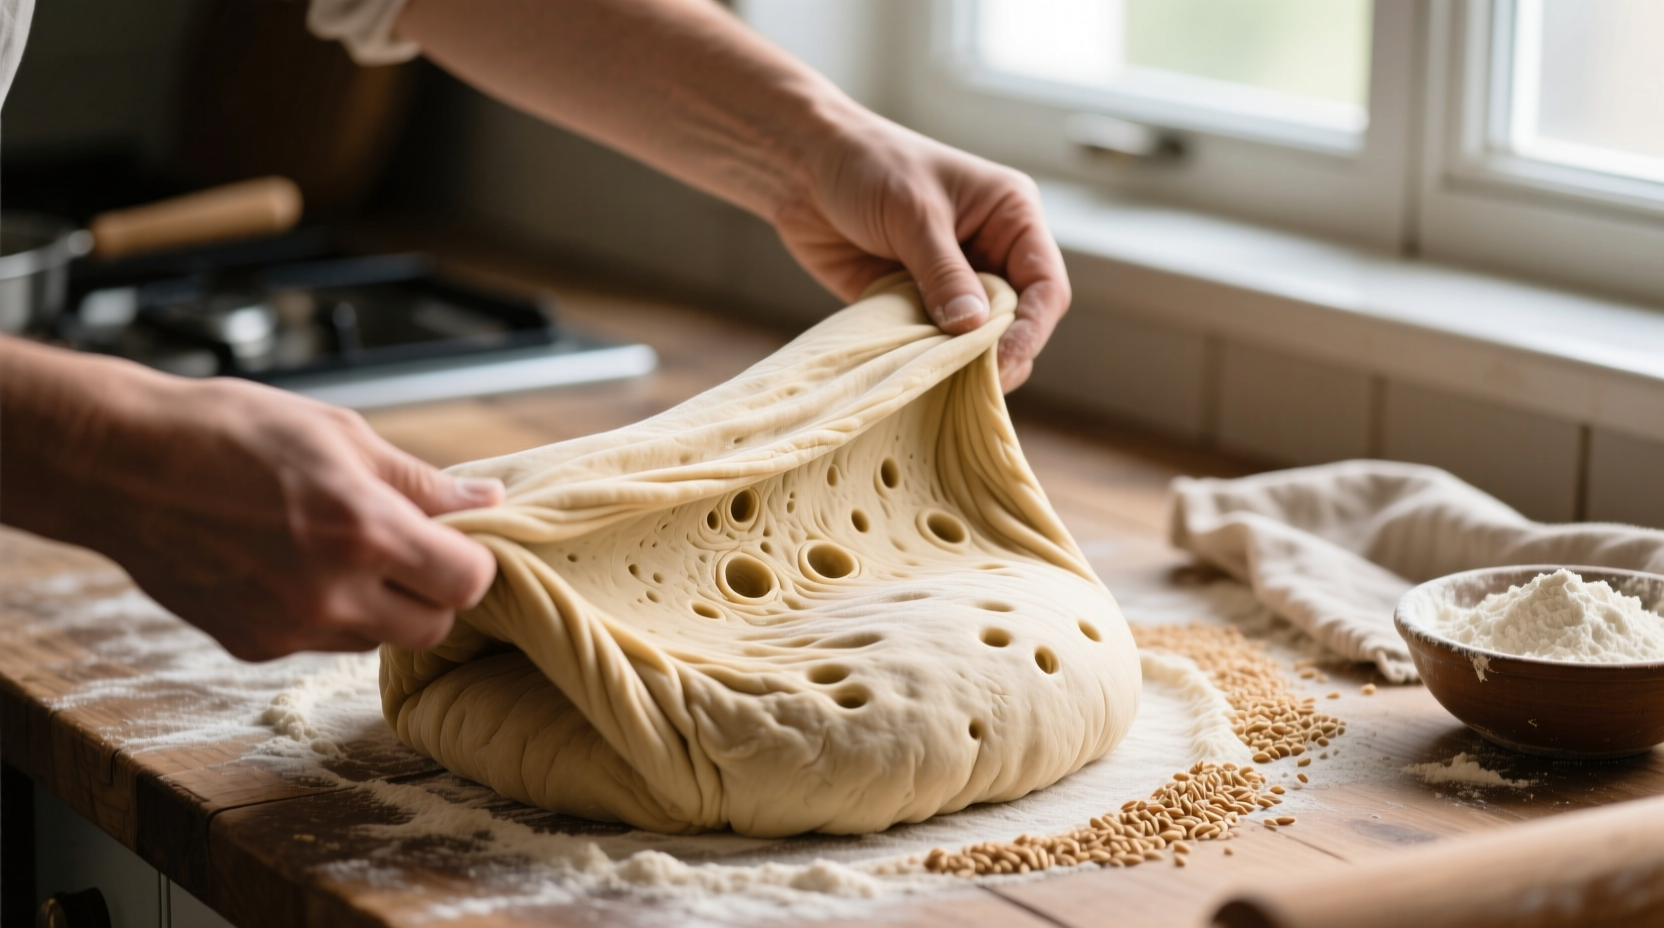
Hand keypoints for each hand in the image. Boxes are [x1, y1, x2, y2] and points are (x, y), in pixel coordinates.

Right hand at [1, 341, 501, 660]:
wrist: (120, 463)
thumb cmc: (228, 432)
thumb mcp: (340, 435)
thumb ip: (420, 481)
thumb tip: (486, 500)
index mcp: (365, 531)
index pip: (468, 583)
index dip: (471, 562)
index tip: (457, 541)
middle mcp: (332, 592)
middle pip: (432, 628)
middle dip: (433, 593)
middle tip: (408, 550)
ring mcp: (288, 627)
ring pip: (376, 640)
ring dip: (380, 605)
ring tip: (339, 550)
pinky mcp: (251, 645)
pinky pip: (319, 643)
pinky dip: (325, 614)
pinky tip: (291, 566)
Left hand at [774, 113, 1070, 391]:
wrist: (804, 167)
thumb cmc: (868, 165)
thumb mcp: (914, 214)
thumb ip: (943, 272)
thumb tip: (973, 328)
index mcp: (1011, 218)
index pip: (1045, 285)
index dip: (1032, 328)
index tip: (1005, 361)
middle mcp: (990, 253)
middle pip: (1018, 321)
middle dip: (1000, 353)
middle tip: (973, 381)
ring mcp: (953, 283)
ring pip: (976, 339)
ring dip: (962, 362)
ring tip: (944, 383)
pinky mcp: (915, 304)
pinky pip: (933, 344)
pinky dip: (927, 361)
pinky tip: (916, 375)